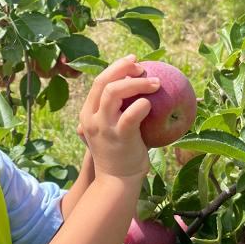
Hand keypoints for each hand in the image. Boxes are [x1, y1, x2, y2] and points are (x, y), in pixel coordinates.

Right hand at [78, 55, 158, 180]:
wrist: (116, 181)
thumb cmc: (121, 153)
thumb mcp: (112, 129)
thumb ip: (118, 112)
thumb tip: (142, 91)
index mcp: (88, 113)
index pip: (98, 82)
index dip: (115, 67)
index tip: (133, 62)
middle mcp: (92, 118)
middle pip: (103, 81)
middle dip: (123, 69)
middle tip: (143, 67)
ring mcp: (104, 127)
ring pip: (113, 92)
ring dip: (136, 83)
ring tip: (156, 83)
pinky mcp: (119, 136)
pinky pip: (131, 114)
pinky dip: (142, 104)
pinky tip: (152, 103)